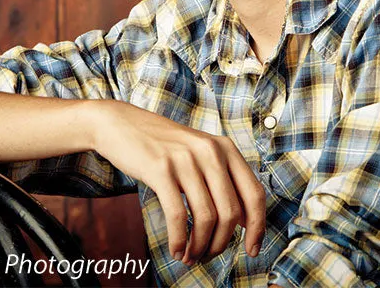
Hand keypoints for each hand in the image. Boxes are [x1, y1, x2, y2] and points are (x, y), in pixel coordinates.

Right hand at [88, 100, 265, 264]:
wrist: (121, 123)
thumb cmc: (163, 145)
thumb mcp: (200, 153)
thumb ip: (224, 179)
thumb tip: (246, 221)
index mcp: (225, 148)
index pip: (254, 194)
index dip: (257, 227)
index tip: (252, 251)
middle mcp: (210, 151)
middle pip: (231, 213)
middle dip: (221, 243)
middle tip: (207, 256)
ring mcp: (186, 159)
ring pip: (207, 218)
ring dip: (200, 246)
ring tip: (190, 256)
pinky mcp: (161, 169)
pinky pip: (178, 216)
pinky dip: (179, 240)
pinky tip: (176, 250)